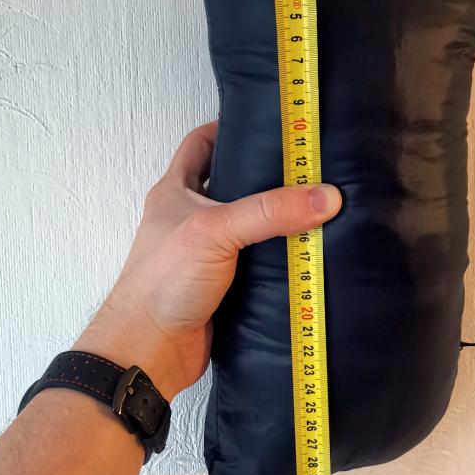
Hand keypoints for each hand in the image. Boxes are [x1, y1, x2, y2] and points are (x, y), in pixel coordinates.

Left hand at [73, 121, 341, 400]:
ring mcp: (206, 254)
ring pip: (246, 226)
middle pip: (230, 184)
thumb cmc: (162, 283)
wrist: (150, 351)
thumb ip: (270, 211)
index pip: (201, 145)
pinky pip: (256, 263)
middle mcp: (190, 220)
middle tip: (302, 166)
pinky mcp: (222, 286)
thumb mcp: (215, 231)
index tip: (265, 123)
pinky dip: (277, 258)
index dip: (228, 128)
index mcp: (176, 193)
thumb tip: (325, 197)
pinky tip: (305, 254)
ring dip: (274, 220)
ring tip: (313, 205)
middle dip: (263, 175)